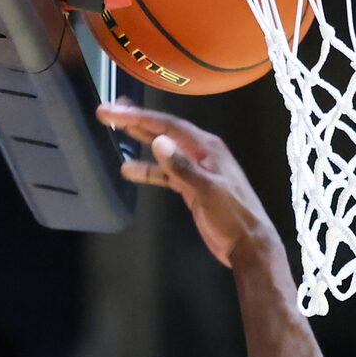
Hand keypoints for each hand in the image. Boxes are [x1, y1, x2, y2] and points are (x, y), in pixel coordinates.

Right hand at [96, 104, 280, 269]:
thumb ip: (183, 167)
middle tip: (107, 112)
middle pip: (164, 131)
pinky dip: (148, 171)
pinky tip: (129, 170)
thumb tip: (159, 142)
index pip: (169, 125)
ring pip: (163, 150)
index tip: (115, 112)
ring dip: (140, 141)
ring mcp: (196, 170)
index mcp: (207, 147)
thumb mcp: (208, 191)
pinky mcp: (191, 187)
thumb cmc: (233, 217)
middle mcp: (201, 153)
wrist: (248, 244)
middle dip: (135, 121)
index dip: (140, 117)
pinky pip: (165, 173)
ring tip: (114, 130)